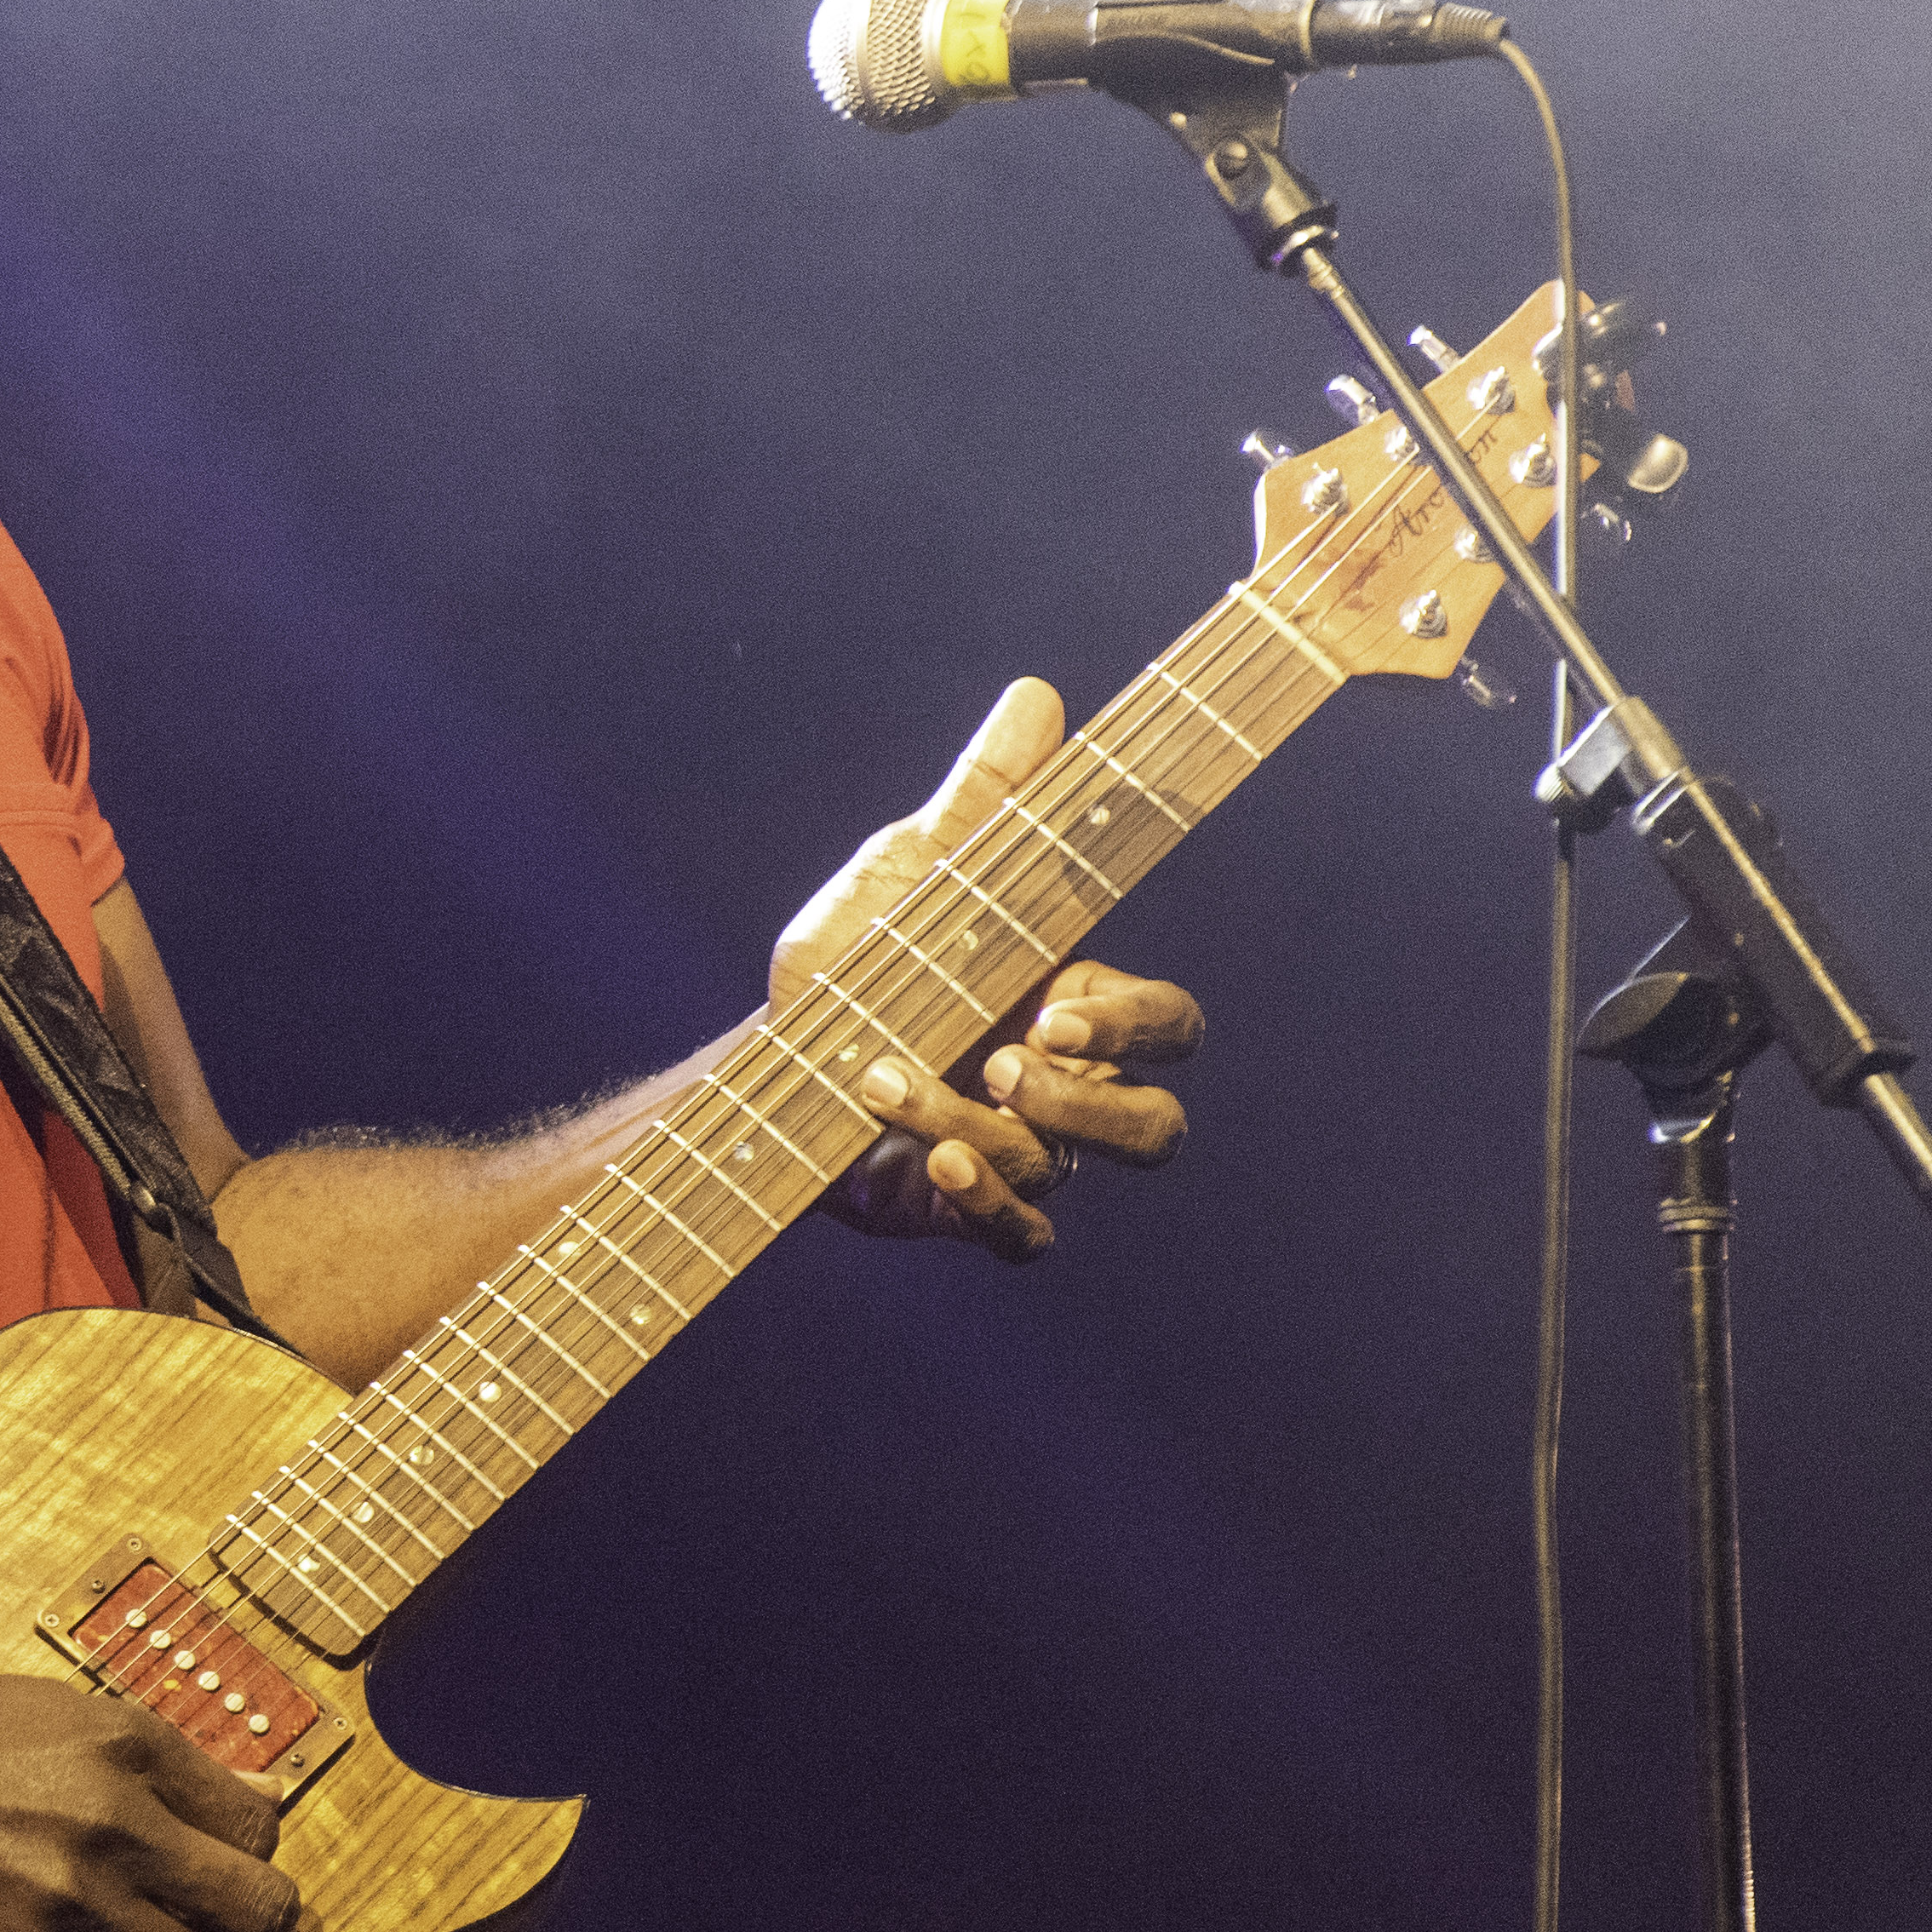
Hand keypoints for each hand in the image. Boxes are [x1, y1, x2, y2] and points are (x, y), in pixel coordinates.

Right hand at [0, 1674, 298, 1931]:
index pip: (260, 1819)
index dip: (252, 1853)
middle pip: (260, 1903)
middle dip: (259, 1929)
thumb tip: (263, 1791)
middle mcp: (119, 1819)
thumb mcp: (52, 1712)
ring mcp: (78, 1900)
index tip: (234, 1869)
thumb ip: (161, 1755)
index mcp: (129, 1743)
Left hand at [775, 678, 1205, 1261]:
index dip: (1134, 1029)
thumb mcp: (911, 870)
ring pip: (1068, 1170)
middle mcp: (1065, 1091)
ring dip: (983, 1128)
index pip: (1167, 1026)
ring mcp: (1023, 1156)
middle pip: (1156, 1129)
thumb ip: (982, 801)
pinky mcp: (970, 1209)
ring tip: (892, 1085)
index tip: (1056, 1013)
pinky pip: (1023, 1236)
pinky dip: (985, 1203)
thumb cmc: (858, 961)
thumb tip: (1039, 695)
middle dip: (1093, 1102)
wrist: (764, 1060)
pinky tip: (932, 1163)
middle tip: (1008, 1062)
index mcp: (1073, 1005)